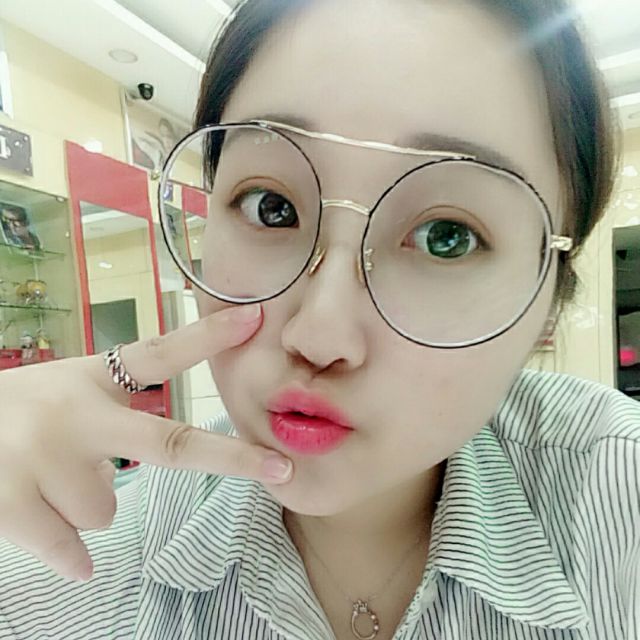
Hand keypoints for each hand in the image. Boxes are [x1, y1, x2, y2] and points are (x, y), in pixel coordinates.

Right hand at [0, 303, 292, 581]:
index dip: (207, 337)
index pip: (158, 354)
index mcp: (91, 379)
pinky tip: (43, 526)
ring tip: (45, 478)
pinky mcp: (12, 504)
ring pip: (106, 510)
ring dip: (84, 504)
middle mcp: (76, 415)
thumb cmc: (14, 410)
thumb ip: (112, 405)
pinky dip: (66, 550)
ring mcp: (45, 460)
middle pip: (169, 442)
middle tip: (278, 470)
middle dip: (231, 458)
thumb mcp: (67, 387)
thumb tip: (173, 448)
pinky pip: (72, 545)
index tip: (254, 319)